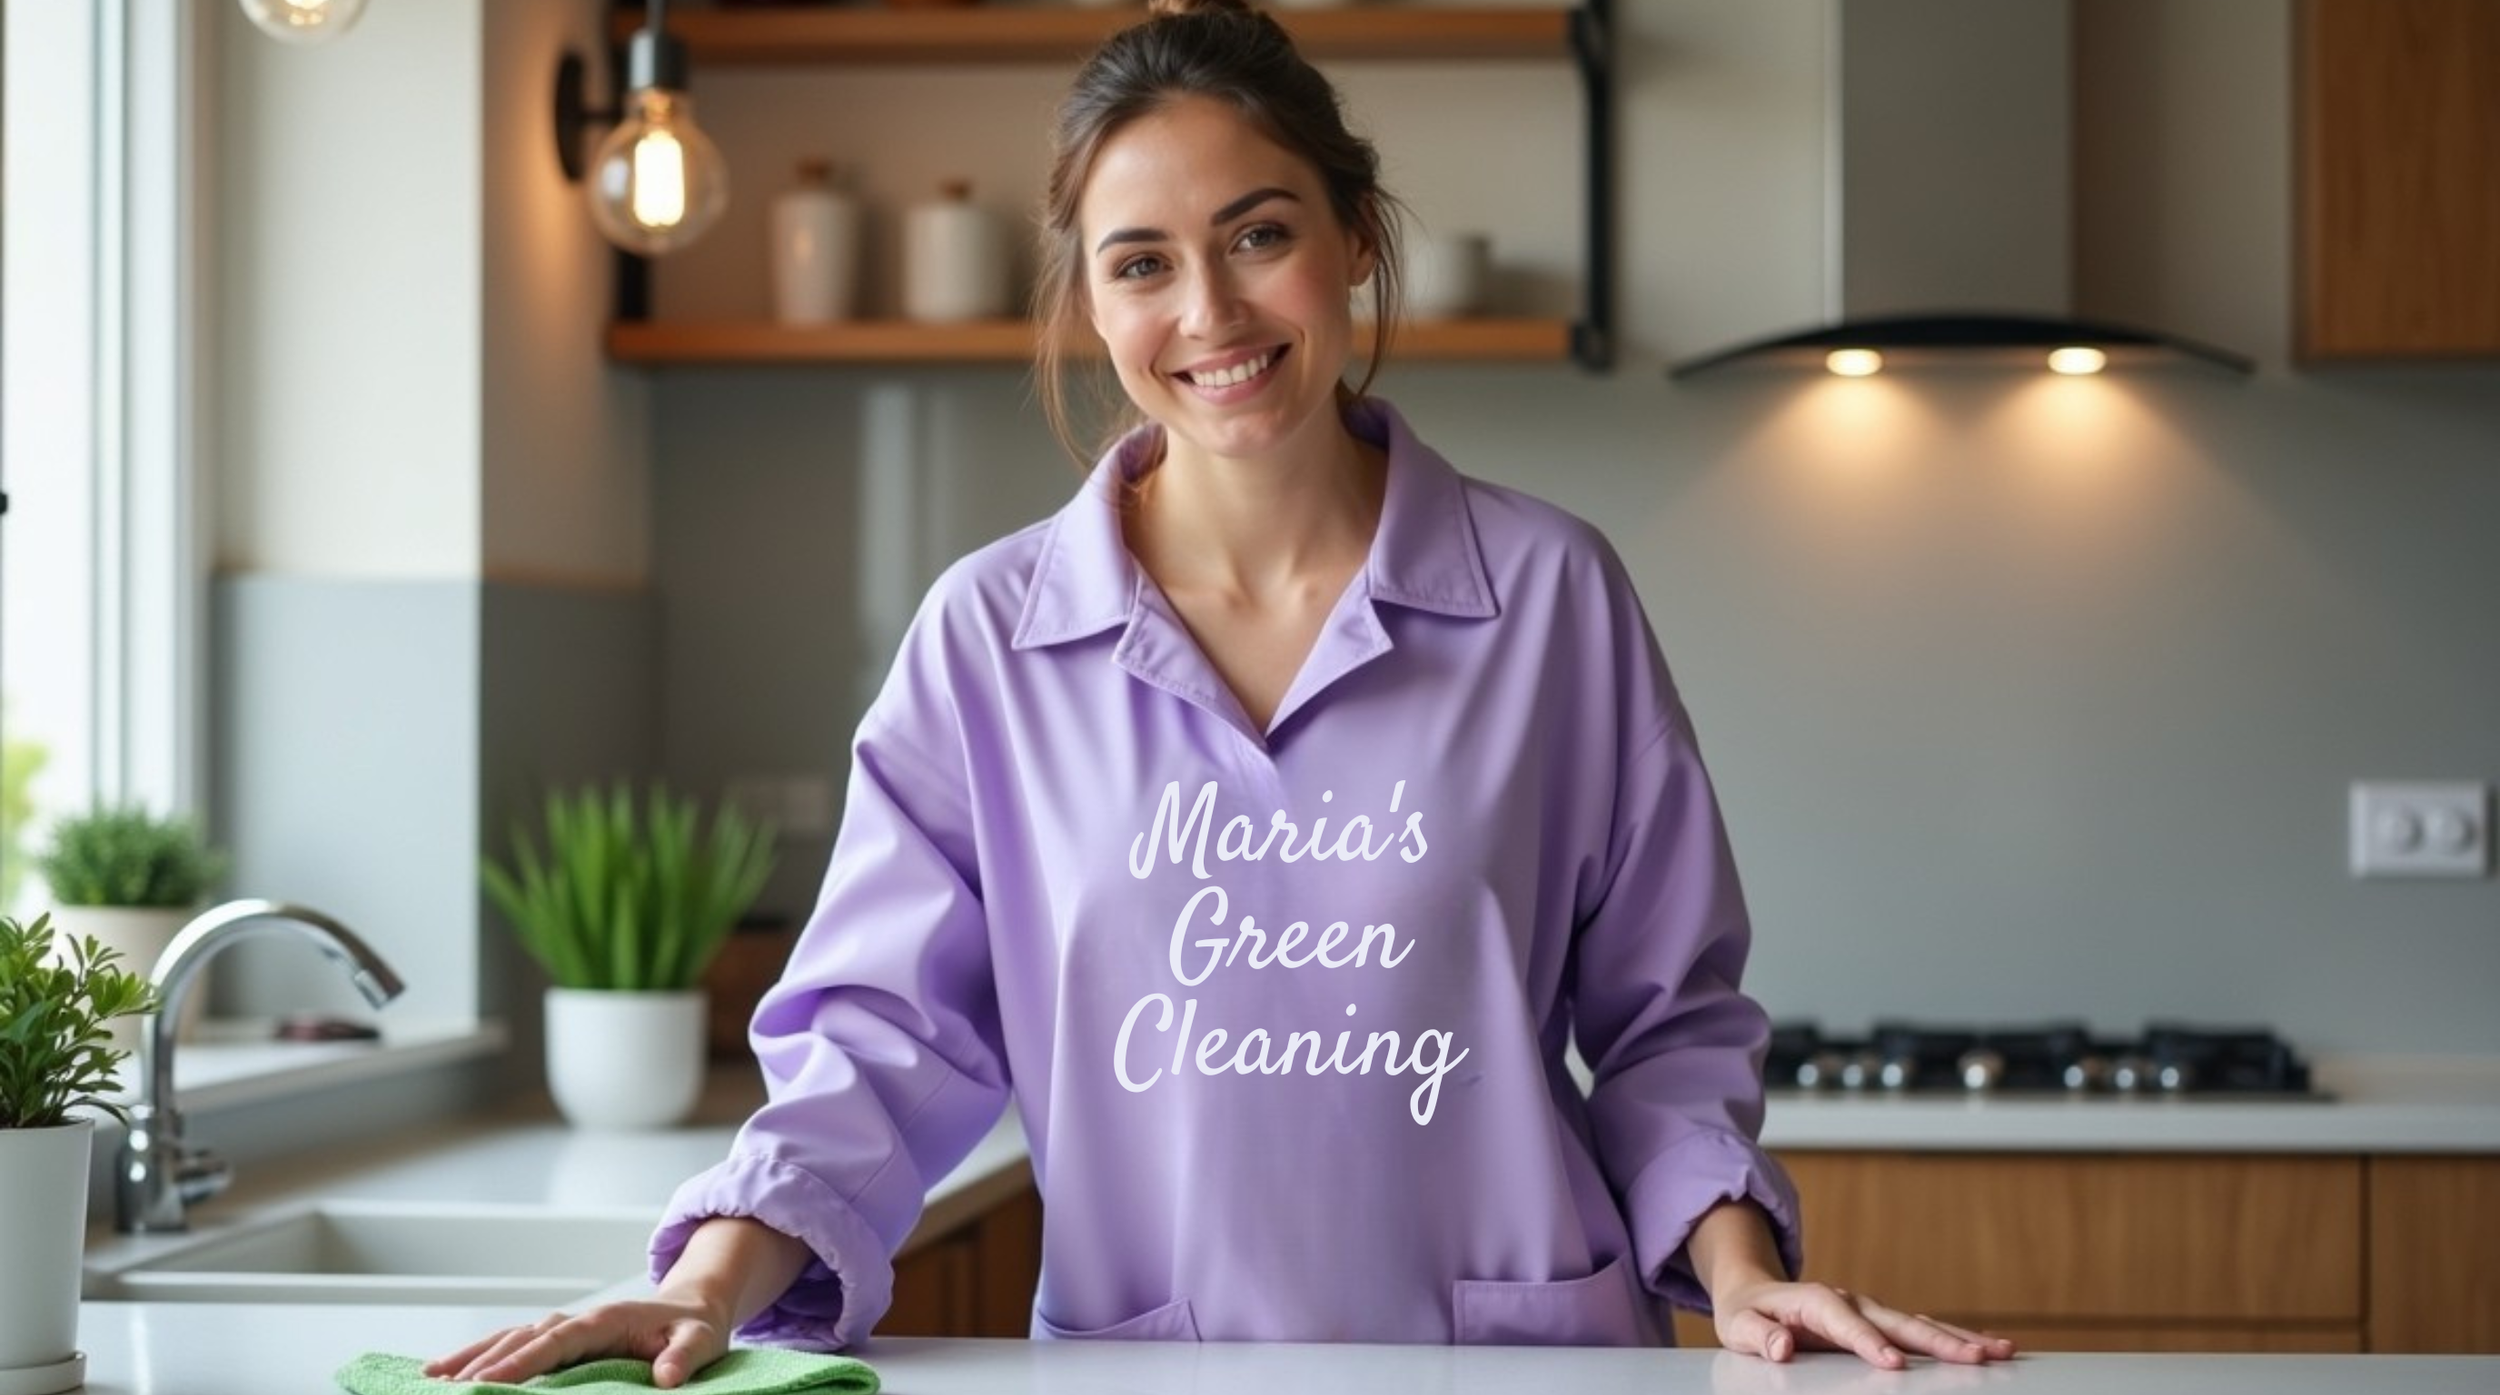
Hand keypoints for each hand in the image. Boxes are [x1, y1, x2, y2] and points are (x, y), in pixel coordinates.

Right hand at [425, 1296, 730, 1388]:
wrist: (692, 1309)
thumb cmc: (694, 1328)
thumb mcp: (700, 1341)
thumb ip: (684, 1357)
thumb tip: (667, 1378)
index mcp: (605, 1320)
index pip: (555, 1341)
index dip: (521, 1362)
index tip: (488, 1384)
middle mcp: (577, 1320)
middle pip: (522, 1340)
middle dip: (484, 1364)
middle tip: (448, 1390)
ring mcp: (564, 1327)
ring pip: (509, 1339)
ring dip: (472, 1357)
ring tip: (432, 1379)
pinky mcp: (558, 1338)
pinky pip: (514, 1344)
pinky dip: (482, 1355)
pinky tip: (451, 1371)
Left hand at [1711, 1278, 2016, 1368]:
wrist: (1754, 1291)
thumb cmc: (1747, 1312)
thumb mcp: (1738, 1325)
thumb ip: (1760, 1336)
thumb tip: (1782, 1345)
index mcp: (1816, 1302)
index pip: (1846, 1324)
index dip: (1869, 1343)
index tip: (1893, 1364)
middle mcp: (1851, 1302)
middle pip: (1898, 1322)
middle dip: (1937, 1341)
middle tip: (1976, 1358)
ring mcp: (1869, 1311)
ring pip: (1919, 1325)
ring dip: (1959, 1339)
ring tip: (2000, 1351)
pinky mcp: (1879, 1323)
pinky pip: (1920, 1331)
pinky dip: (1953, 1339)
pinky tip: (1984, 1349)